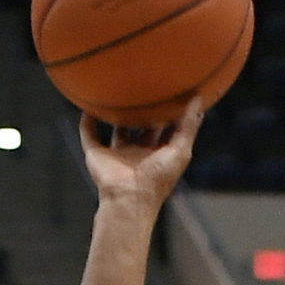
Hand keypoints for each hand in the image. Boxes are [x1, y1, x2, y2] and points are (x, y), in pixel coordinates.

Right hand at [79, 97, 202, 211]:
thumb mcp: (180, 150)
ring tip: (117, 91)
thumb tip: (198, 99)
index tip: (174, 93)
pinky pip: (89, 136)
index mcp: (158, 154)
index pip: (166, 130)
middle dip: (145, 112)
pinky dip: (87, 124)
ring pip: (117, 130)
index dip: (170, 114)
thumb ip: (188, 126)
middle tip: (146, 86)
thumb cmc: (157, 178)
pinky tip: (87, 107)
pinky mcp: (98, 155)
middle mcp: (138, 153)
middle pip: (142, 128)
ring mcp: (117, 154)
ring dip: (116, 116)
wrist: (129, 198)